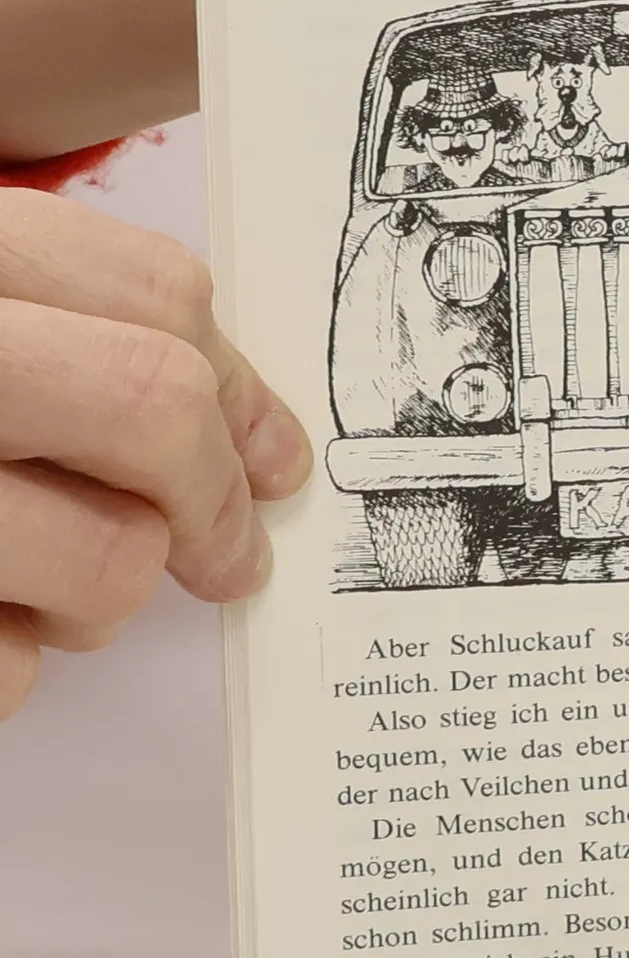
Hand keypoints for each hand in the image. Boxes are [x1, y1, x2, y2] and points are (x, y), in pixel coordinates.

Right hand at [0, 190, 310, 719]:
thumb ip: (88, 350)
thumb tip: (270, 456)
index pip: (154, 290)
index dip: (242, 387)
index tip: (274, 460)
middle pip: (155, 404)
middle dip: (212, 500)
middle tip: (228, 559)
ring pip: (111, 558)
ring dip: (101, 596)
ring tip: (32, 584)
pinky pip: (15, 667)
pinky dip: (14, 662)